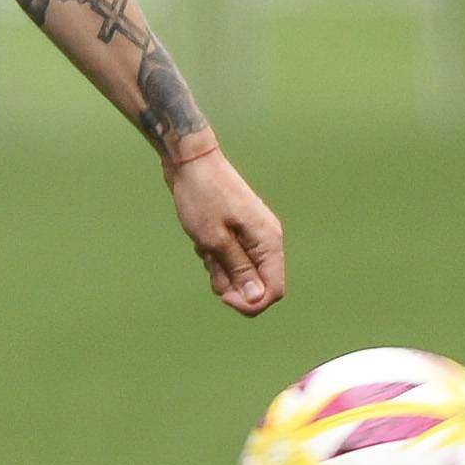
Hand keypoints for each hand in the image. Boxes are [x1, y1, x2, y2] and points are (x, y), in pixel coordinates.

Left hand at [166, 143, 284, 316]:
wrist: (190, 161)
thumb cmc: (202, 197)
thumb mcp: (215, 239)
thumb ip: (238, 270)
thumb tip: (257, 299)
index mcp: (268, 241)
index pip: (274, 290)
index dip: (250, 302)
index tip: (223, 297)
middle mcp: (266, 240)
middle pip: (255, 284)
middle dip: (229, 282)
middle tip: (208, 257)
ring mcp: (252, 236)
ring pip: (239, 273)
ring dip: (217, 267)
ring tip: (203, 243)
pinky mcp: (237, 232)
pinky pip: (228, 258)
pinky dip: (212, 255)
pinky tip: (200, 238)